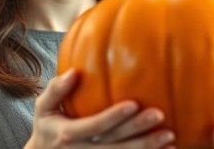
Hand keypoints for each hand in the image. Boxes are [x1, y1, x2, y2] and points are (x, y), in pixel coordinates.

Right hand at [25, 69, 175, 148]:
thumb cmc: (47, 125)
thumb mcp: (43, 107)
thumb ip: (55, 90)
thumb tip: (73, 72)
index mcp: (69, 134)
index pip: (95, 126)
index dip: (113, 116)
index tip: (133, 104)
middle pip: (115, 144)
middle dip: (138, 133)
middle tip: (160, 116)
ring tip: (171, 137)